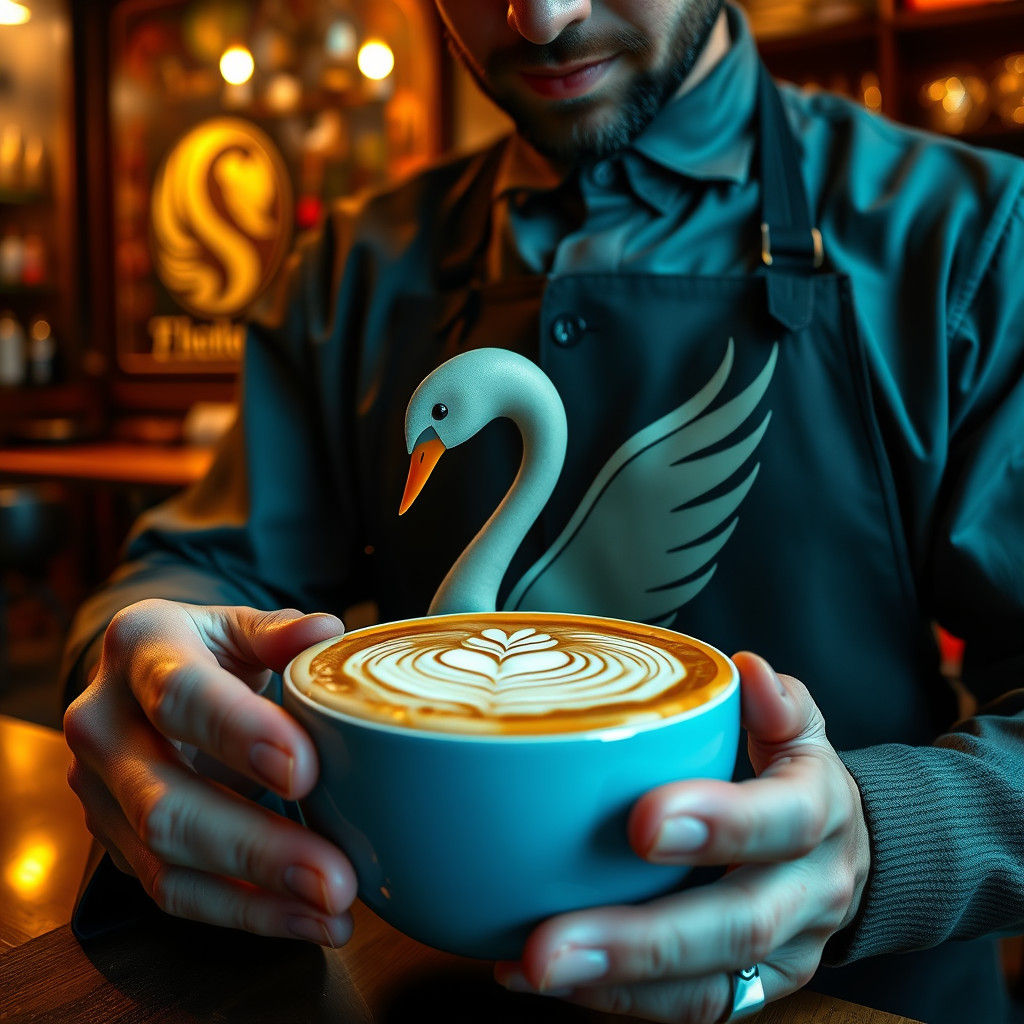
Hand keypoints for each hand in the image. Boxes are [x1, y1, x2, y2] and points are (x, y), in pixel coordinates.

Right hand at [64, 599, 355, 946]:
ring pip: (165, 859)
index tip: (304, 770)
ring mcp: (100, 789)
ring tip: (332, 910)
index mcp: (140, 647)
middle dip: (254, 845)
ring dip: (255, 895)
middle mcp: (102, 722)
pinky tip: (304, 919)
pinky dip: (242, 911)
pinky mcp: (114, 838)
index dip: (239, 733)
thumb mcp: (237, 626)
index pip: (180, 694)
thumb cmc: (208, 649)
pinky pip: (170, 889)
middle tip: (335, 876)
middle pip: (166, 800)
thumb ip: (278, 632)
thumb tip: (325, 633)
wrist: (144, 679)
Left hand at [495, 652, 870, 1022]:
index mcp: (820, 812)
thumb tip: (748, 670)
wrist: (843, 854)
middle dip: (643, 939)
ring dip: (616, 983)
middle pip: (740, 927)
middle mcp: (810, 892)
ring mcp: (787, 954)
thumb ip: (775, 702)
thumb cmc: (794, 777)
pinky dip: (613, 1000)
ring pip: (710, 986)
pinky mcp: (754, 991)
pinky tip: (538, 976)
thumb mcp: (798, 729)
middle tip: (552, 941)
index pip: (782, 821)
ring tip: (533, 967)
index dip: (720, 825)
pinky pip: (690, 1008)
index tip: (642, 822)